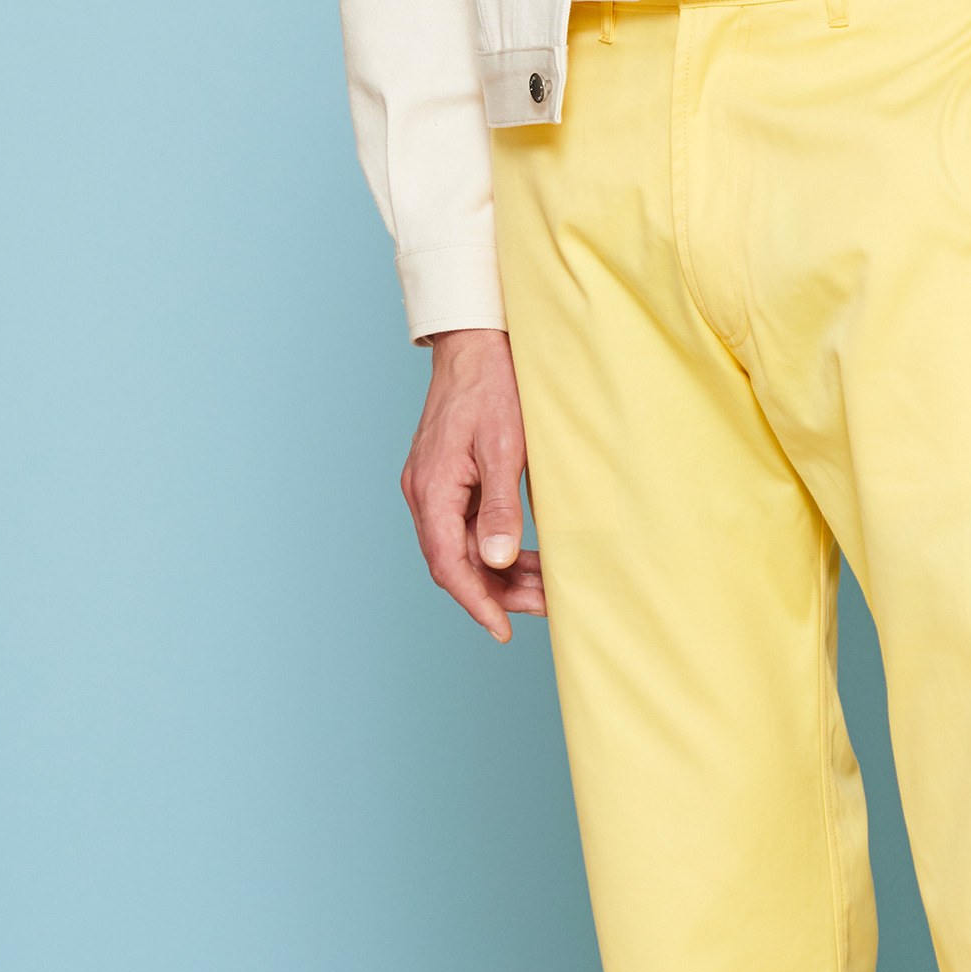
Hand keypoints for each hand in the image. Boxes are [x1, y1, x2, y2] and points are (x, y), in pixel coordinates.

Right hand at [402, 327, 545, 639]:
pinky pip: (466, 527)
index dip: (477, 602)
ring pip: (463, 547)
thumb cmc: (493, 386)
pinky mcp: (446, 478)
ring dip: (500, 571)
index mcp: (432, 489)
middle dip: (499, 591)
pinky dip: (495, 546)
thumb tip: (498, 561)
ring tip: (545, 585)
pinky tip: (526, 555)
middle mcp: (423, 493)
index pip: (450, 565)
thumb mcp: (505, 447)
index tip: (503, 630)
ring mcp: (432, 486)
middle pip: (456, 562)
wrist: (476, 341)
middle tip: (546, 605)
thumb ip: (500, 506)